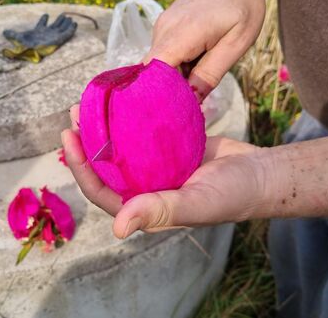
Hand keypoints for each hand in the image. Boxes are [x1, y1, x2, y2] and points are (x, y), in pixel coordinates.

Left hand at [61, 105, 270, 238]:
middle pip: (106, 167)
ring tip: (93, 102)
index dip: (81, 168)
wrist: (259, 173)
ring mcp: (156, 169)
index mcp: (144, 208)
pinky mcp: (169, 150)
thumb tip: (117, 227)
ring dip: (105, 128)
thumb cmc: (232, 194)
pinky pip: (142, 135)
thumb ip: (159, 211)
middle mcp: (145, 189)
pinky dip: (130, 119)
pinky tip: (124, 100)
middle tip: (75, 112)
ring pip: (122, 149)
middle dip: (87, 142)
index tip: (68, 138)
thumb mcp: (197, 202)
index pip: (102, 191)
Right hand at [143, 0, 265, 99]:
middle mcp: (163, 30)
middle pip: (154, 73)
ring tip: (199, 83)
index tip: (173, 115)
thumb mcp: (236, 43)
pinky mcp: (166, 26)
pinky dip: (178, 66)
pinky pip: (165, 54)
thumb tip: (192, 101)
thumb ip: (211, 73)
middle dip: (168, 93)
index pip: (153, 75)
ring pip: (159, 65)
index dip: (159, 98)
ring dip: (175, 79)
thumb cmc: (242, 4)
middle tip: (188, 110)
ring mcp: (162, 27)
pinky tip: (197, 65)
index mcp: (180, 35)